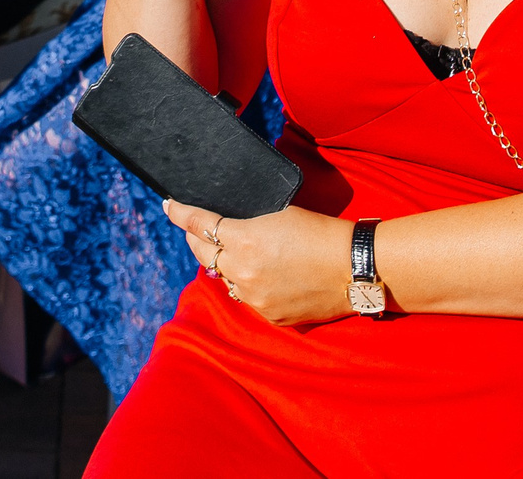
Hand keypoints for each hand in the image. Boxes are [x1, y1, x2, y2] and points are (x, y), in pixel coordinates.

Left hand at [165, 199, 355, 324]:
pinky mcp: (269, 316)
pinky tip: (265, 276)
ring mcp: (254, 298)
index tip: (169, 205)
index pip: (199, 224)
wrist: (353, 268)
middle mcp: (242, 271)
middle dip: (197, 239)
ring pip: (225, 278)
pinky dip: (249, 285)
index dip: (180, 213)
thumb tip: (225, 226)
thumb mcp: (280, 214)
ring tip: (238, 253)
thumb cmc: (321, 232)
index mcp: (243, 239)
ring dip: (226, 265)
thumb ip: (246, 223)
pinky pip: (247, 298)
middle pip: (204, 254)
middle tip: (197, 229)